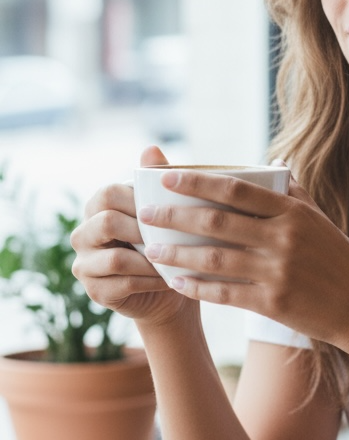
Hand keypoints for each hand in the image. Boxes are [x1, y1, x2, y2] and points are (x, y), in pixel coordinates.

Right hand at [70, 145, 197, 329]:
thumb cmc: (169, 242)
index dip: (138, 200)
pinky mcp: (95, 292)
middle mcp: (83, 234)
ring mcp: (85, 265)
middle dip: (142, 230)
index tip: (168, 209)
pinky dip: (151, 281)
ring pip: (115, 258)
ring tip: (175, 260)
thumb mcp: (166, 210)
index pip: (108, 193)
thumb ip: (155, 180)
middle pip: (106, 221)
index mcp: (97, 208)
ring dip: (151, 260)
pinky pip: (123, 283)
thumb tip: (151, 148)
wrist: (171, 288)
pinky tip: (170, 279)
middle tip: (171, 236)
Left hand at [136, 166, 348, 353]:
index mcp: (292, 212)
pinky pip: (224, 293)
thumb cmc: (341, 260)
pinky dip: (197, 286)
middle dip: (175, 216)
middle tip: (146, 212)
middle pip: (216, 222)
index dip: (197, 182)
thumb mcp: (321, 221)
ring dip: (177, 253)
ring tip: (152, 248)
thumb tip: (273, 165)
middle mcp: (283, 238)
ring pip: (214, 259)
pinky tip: (176, 281)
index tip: (167, 178)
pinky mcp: (273, 303)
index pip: (235, 189)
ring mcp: (277, 272)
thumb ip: (293, 194)